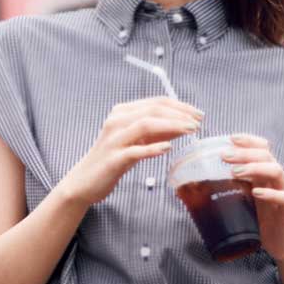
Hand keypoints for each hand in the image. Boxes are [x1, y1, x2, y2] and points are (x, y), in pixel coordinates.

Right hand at [58, 98, 202, 206]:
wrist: (85, 181)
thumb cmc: (112, 160)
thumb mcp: (136, 141)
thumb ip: (156, 132)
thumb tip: (183, 124)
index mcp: (122, 113)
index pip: (156, 102)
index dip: (180, 106)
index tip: (198, 114)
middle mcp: (117, 121)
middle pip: (153, 110)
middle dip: (180, 114)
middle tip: (199, 122)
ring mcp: (114, 140)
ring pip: (145, 125)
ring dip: (171, 126)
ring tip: (190, 131)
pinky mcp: (113, 159)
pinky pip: (135, 151)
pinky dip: (153, 148)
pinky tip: (168, 148)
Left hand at [224, 134, 283, 262]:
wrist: (278, 240)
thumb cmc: (257, 217)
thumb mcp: (240, 198)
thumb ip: (226, 187)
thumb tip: (189, 185)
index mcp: (265, 173)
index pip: (262, 148)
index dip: (248, 141)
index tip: (230, 138)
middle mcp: (276, 179)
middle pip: (265, 156)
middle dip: (244, 153)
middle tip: (224, 156)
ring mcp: (283, 192)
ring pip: (276, 171)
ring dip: (254, 168)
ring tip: (235, 172)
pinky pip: (282, 197)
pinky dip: (269, 193)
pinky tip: (256, 192)